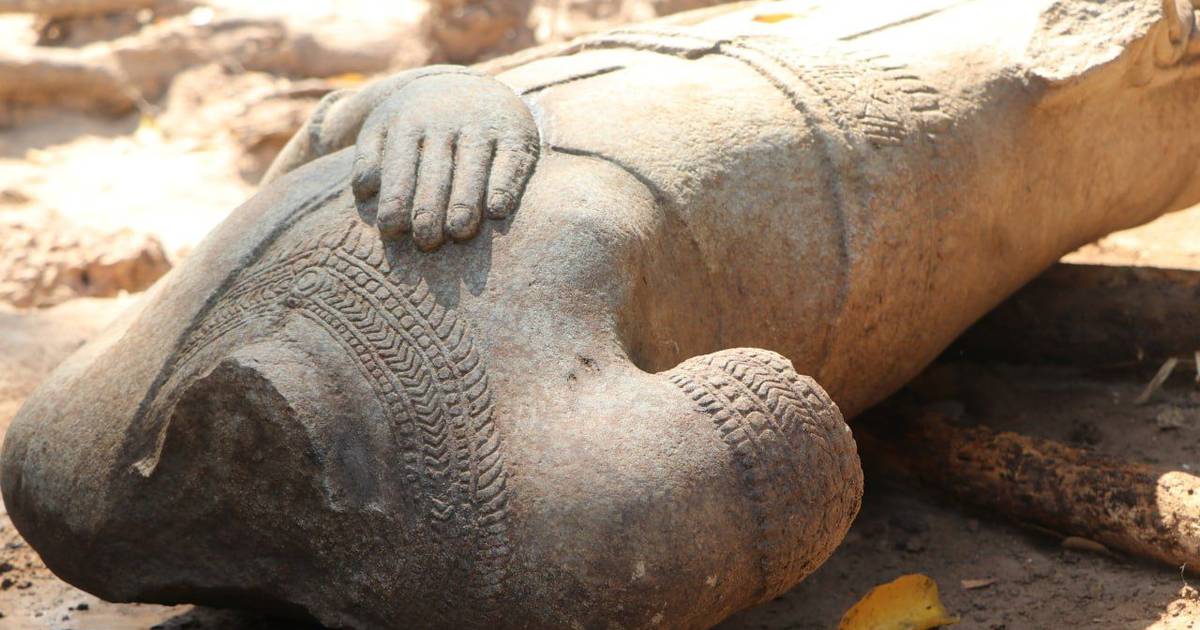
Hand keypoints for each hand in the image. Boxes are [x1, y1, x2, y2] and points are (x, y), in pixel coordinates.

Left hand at [350, 73, 539, 250]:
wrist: (468, 85)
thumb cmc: (417, 122)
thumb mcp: (385, 126)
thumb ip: (368, 155)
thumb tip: (364, 189)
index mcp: (409, 121)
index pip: (400, 164)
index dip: (395, 197)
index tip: (390, 228)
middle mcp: (447, 121)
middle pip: (436, 170)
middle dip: (429, 206)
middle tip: (425, 240)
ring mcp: (483, 126)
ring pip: (473, 167)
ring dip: (466, 200)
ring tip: (459, 232)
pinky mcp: (515, 134)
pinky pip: (510, 161)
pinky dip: (505, 185)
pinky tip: (497, 210)